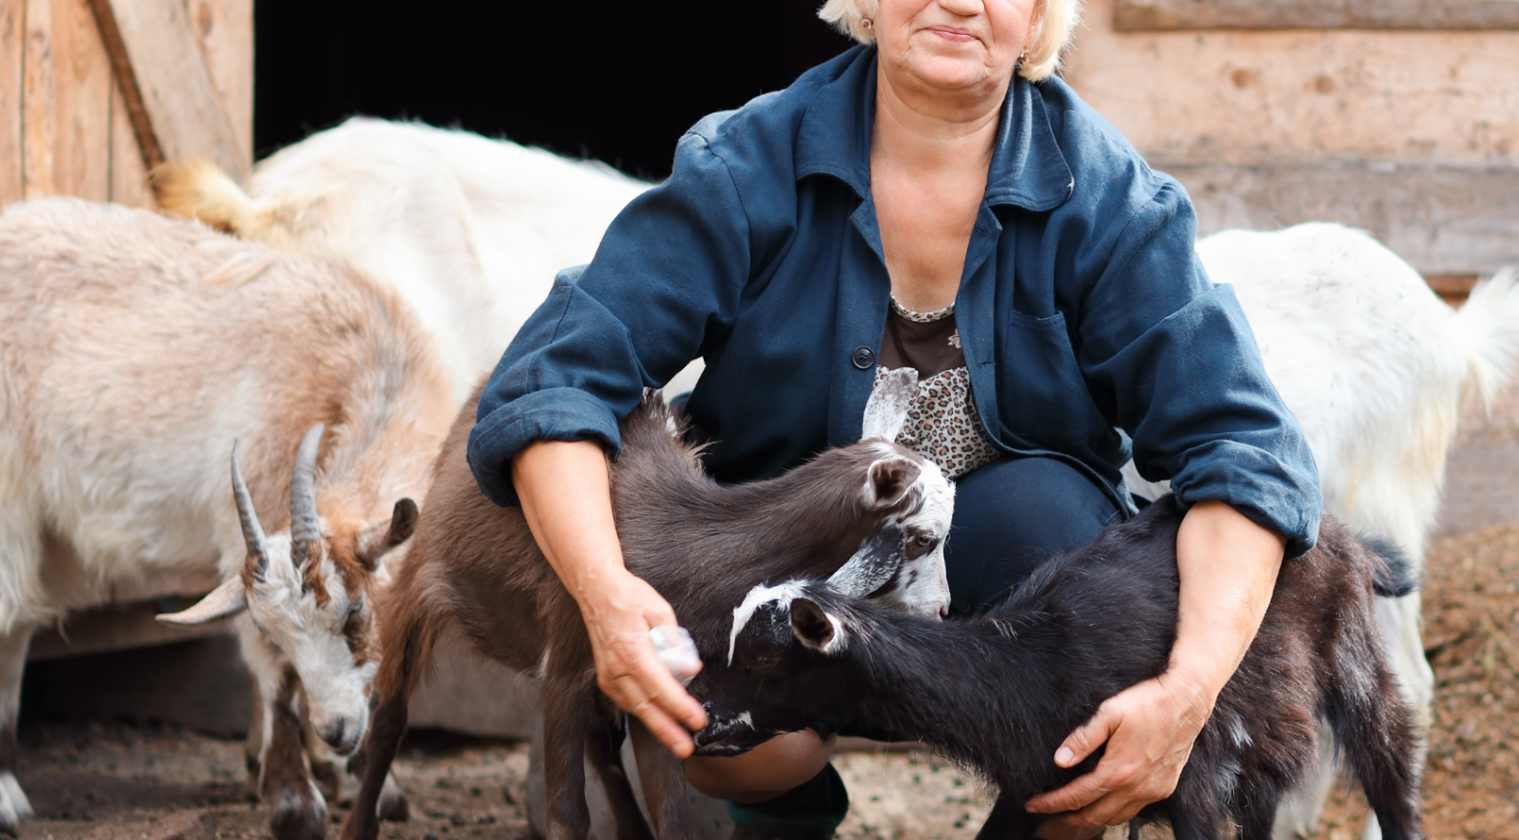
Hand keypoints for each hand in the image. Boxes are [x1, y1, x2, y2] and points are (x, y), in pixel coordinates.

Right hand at [578, 570, 707, 757]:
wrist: (595, 589)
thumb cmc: (629, 596)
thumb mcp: (660, 610)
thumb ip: (676, 642)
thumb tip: (692, 668)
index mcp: (632, 651)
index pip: (660, 687)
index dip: (680, 707)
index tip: (698, 720)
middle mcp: (616, 668)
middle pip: (645, 707)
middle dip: (667, 731)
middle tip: (686, 748)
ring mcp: (608, 675)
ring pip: (635, 708)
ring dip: (657, 725)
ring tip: (678, 740)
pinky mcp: (605, 677)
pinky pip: (627, 701)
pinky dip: (644, 711)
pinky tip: (659, 718)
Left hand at [1024, 668, 1215, 828]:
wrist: (1188, 699)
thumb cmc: (1147, 701)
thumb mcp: (1109, 713)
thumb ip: (1083, 738)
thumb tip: (1059, 760)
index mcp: (1118, 771)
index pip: (1076, 797)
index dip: (1051, 803)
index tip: (1032, 804)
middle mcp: (1137, 788)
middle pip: (1094, 816)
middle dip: (1066, 817)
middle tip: (1046, 813)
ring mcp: (1153, 790)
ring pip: (1115, 818)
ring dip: (1092, 817)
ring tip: (1073, 809)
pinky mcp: (1165, 788)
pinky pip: (1135, 810)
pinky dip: (1115, 811)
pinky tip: (1106, 800)